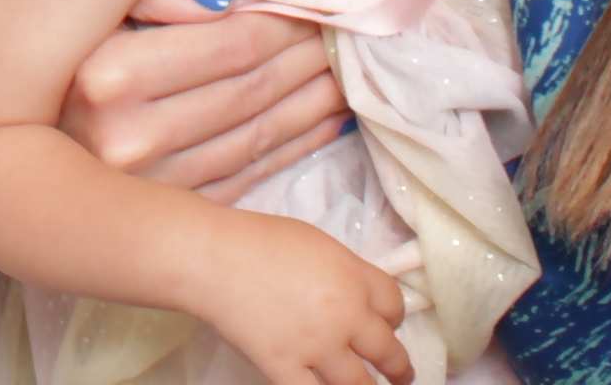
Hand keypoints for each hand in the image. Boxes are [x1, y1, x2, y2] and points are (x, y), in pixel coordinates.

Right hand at [63, 0, 349, 200]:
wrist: (5, 143)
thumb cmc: (52, 54)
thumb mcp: (88, 5)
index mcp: (107, 75)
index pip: (229, 42)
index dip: (284, 19)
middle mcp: (128, 136)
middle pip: (249, 88)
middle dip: (308, 57)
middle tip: (346, 30)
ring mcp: (153, 183)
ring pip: (258, 134)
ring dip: (312, 101)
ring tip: (342, 69)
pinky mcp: (170, 211)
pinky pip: (250, 174)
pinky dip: (295, 145)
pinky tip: (325, 120)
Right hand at [205, 211, 412, 384]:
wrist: (209, 256)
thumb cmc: (255, 239)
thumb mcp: (313, 242)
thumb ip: (343, 272)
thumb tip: (356, 298)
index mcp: (352, 276)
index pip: (394, 305)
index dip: (394, 319)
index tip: (388, 326)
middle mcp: (344, 314)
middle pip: (387, 350)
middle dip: (398, 368)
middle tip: (400, 376)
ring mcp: (316, 345)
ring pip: (358, 383)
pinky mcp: (284, 366)